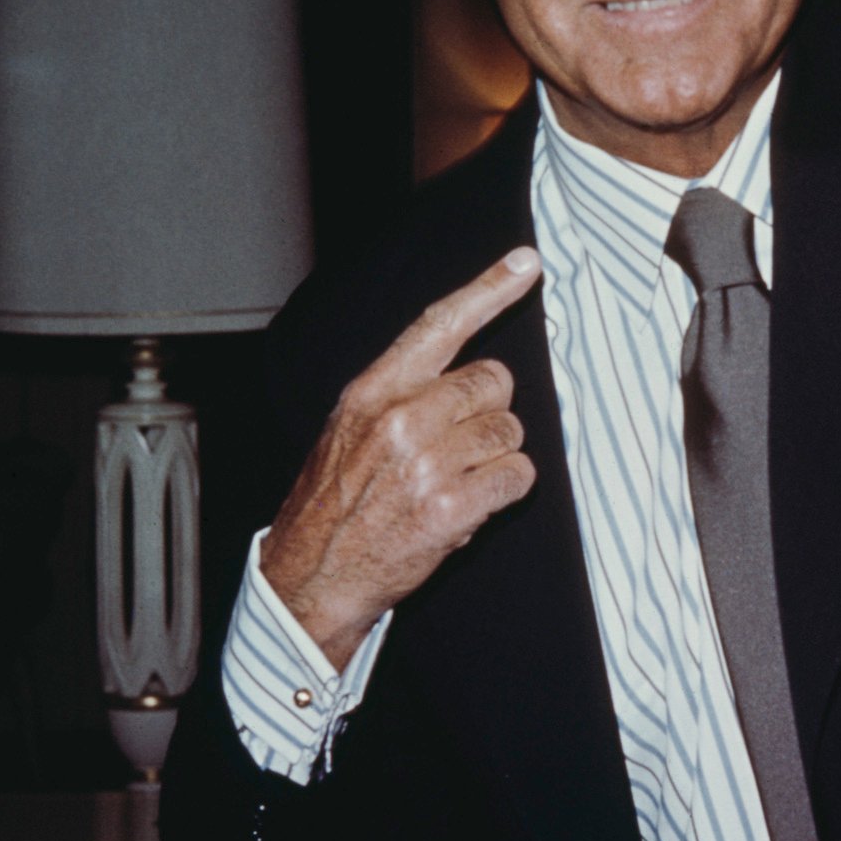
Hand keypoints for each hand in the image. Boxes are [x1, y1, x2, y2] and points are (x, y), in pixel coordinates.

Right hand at [259, 248, 543, 668]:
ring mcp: (425, 463)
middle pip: (494, 382)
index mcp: (372, 392)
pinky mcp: (449, 507)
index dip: (489, 289)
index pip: (439, 325)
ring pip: (511, 431)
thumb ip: (404, 394)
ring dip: (497, 457)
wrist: (312, 577)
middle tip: (459, 447)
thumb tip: (475, 373)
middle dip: (489, 413)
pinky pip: (518, 477)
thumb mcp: (350, 429)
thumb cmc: (337, 503)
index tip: (528, 263)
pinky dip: (506, 491)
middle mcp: (399, 419)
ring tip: (456, 481)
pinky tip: (470, 506)